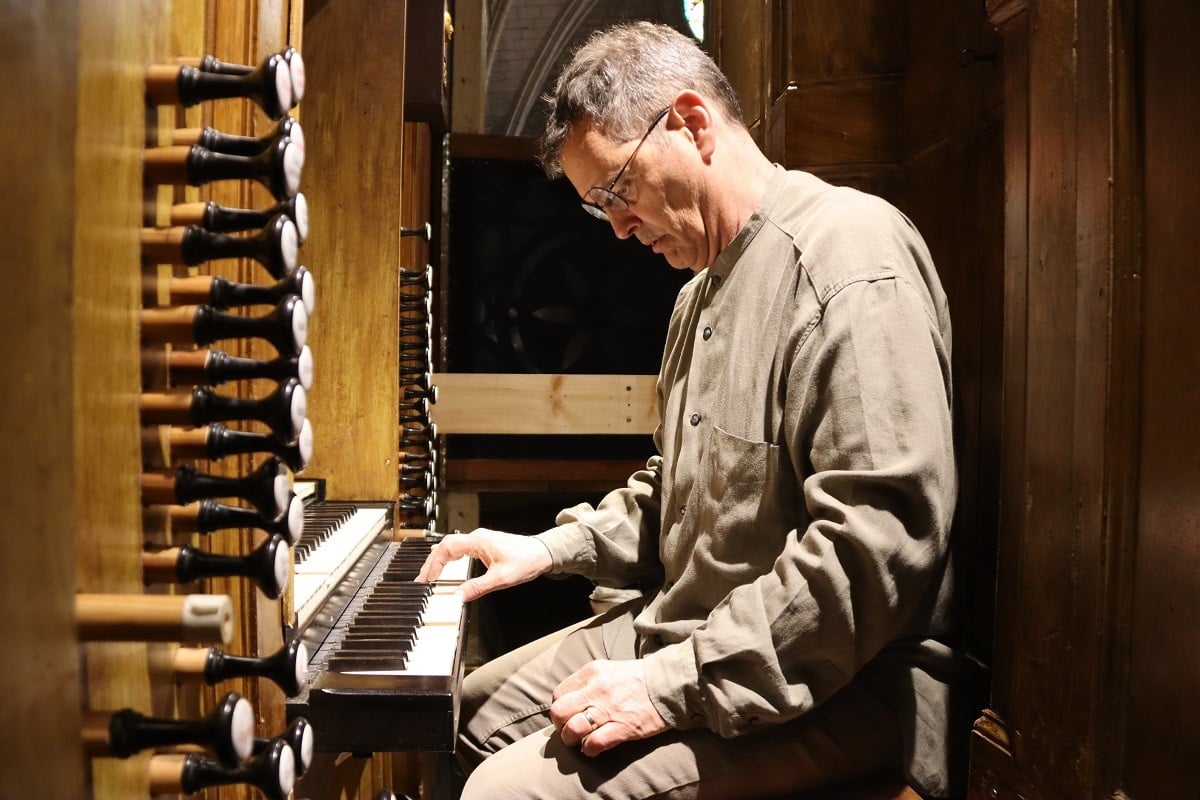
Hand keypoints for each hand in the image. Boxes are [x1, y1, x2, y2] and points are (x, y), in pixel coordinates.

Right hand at [415, 528, 553, 601]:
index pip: (446, 548)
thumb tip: (456, 598)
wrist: (543, 553)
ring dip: (439, 560)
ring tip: (428, 574)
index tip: (426, 579)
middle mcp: (477, 538)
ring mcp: (480, 540)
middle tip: (421, 580)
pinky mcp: (484, 545)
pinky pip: (460, 548)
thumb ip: (477, 588)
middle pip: (445, 547)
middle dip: (431, 563)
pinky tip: (444, 562)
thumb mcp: (501, 579)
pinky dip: (449, 557)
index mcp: (478, 541)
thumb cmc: (526, 561)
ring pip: (452, 546)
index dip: (433, 564)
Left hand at [549, 659, 669, 756]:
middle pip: (559, 712)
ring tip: (580, 740)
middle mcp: (597, 689)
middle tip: (570, 730)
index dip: (560, 708)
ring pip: (573, 729)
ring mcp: (609, 709)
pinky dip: (590, 749)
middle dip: (560, 725)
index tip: (569, 715)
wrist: (669, 684)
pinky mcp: (623, 727)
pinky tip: (594, 748)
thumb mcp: (608, 669)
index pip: (558, 694)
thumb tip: (569, 702)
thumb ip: (588, 683)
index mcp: (591, 672)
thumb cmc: (638, 679)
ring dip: (572, 739)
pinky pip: (594, 743)